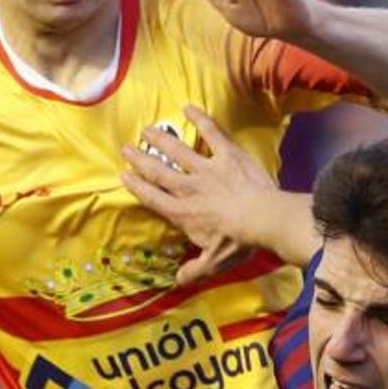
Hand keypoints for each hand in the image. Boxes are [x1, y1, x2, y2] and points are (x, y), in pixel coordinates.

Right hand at [120, 105, 286, 276]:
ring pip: (178, 151)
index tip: (124, 175)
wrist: (263, 220)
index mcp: (182, 213)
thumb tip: (178, 280)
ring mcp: (207, 169)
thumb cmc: (238, 243)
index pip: (154, 198)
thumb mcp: (213, 262)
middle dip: (141, 159)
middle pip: (159, 171)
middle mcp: (188, 188)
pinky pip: (211, 133)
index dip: (137, 186)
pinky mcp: (227, 154)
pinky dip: (200, 120)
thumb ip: (194, 270)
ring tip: (147, 129)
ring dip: (161, 140)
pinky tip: (188, 107)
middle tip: (126, 147)